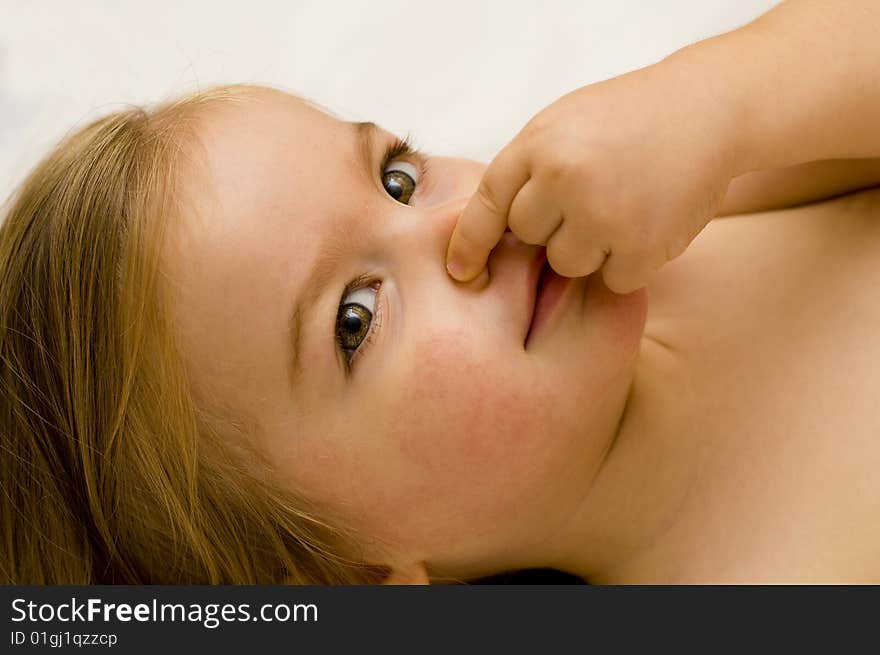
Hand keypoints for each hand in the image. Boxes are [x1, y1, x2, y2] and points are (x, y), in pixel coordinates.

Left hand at [445, 61, 737, 293]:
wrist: (707, 110)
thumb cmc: (627, 119)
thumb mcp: (561, 124)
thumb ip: (526, 171)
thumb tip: (490, 235)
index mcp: (537, 147)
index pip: (486, 208)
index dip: (470, 246)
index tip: (462, 273)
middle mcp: (563, 180)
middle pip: (529, 239)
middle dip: (553, 226)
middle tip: (592, 194)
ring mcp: (603, 215)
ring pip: (567, 265)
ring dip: (590, 249)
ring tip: (623, 206)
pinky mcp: (642, 246)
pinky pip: (613, 280)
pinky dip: (629, 263)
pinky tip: (648, 224)